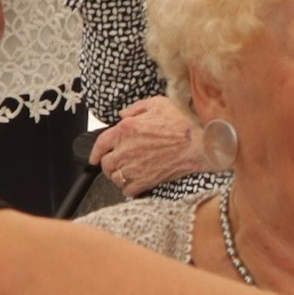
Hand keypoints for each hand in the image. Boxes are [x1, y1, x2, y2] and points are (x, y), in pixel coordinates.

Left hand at [91, 97, 208, 195]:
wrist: (199, 146)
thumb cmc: (182, 125)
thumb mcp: (159, 104)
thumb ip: (136, 107)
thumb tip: (123, 114)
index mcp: (126, 129)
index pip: (101, 143)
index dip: (95, 152)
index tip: (94, 158)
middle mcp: (126, 149)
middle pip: (106, 164)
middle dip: (108, 165)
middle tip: (115, 166)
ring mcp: (135, 167)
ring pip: (115, 178)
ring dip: (118, 177)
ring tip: (125, 176)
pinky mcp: (146, 180)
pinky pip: (128, 190)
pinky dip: (129, 190)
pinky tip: (135, 185)